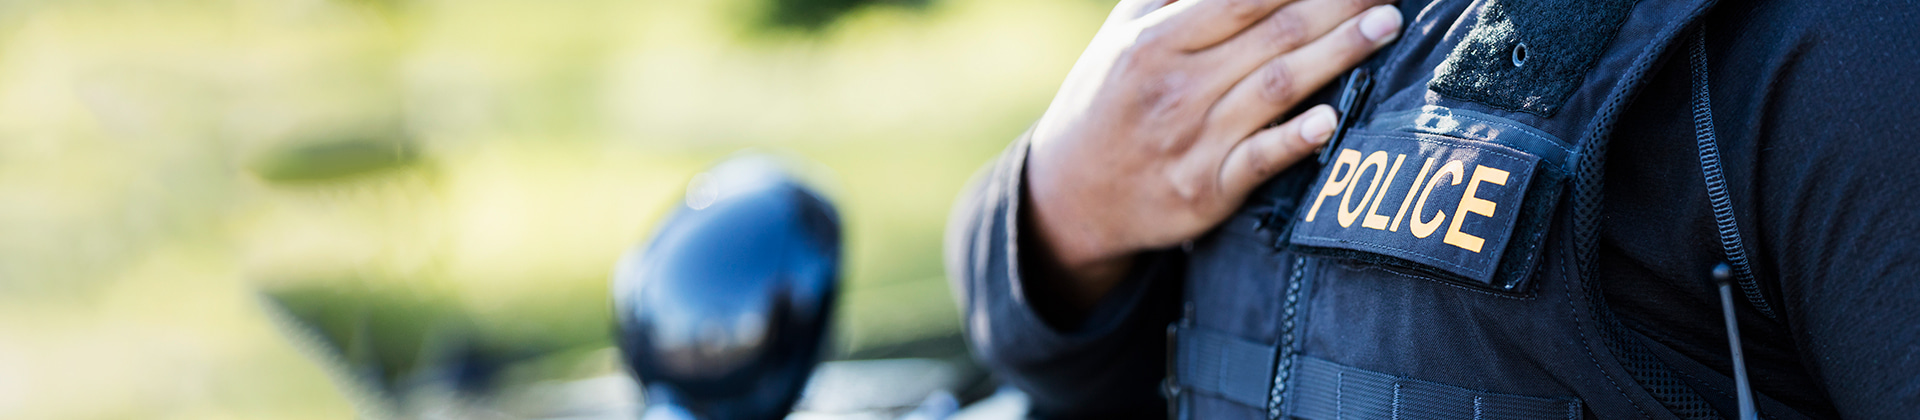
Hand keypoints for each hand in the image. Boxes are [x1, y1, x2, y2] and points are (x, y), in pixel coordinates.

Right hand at [1023, 0, 1402, 310]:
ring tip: (1385, 26)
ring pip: (1275, 87)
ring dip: (1336, 54)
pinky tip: (1332, 119)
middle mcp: (1174, 87)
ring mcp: (1191, 140)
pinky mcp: (1205, 190)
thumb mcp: (1123, 36)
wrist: (1070, 195)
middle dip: (1337, 6)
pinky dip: (1295, 139)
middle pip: (1272, 34)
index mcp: (1155, 41)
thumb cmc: (1109, 99)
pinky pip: (1258, 161)